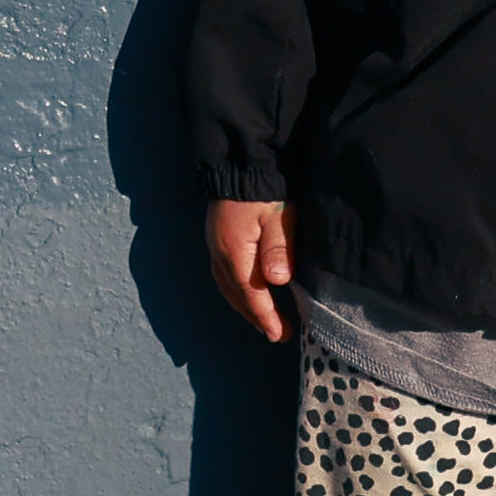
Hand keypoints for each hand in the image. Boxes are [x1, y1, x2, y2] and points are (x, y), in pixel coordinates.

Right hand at [205, 199, 294, 343]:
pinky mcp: (217, 238)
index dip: (266, 316)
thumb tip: (276, 281)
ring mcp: (215, 246)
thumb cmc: (265, 188)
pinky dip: (236, 291)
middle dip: (256, 316)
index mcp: (234, 250)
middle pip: (237, 295)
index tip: (280, 334)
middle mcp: (219, 253)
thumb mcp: (278, 215)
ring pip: (228, 287)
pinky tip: (246, 294)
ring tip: (263, 321)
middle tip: (277, 334)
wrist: (240, 160)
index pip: (251, 292)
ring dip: (245, 306)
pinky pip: (224, 276)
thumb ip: (278, 248)